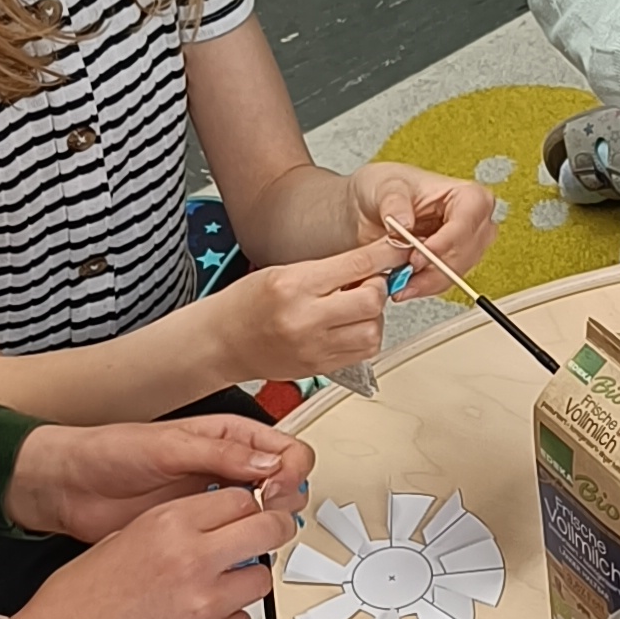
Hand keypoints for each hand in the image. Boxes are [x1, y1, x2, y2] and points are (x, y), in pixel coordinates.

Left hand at [7, 412, 311, 539]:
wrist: (69, 488)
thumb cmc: (109, 453)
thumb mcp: (167, 447)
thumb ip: (220, 454)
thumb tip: (269, 463)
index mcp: (228, 437)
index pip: (286, 450)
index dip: (290, 471)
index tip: (272, 490)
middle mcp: (228, 467)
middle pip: (286, 484)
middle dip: (284, 500)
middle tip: (264, 513)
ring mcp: (215, 500)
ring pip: (264, 516)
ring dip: (265, 526)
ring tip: (248, 533)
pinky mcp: (200, 530)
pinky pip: (234, 540)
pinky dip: (240, 546)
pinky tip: (229, 549)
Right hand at [12, 482, 301, 618]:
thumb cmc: (75, 606)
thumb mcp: (121, 540)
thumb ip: (171, 530)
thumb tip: (208, 527)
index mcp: (167, 524)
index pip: (240, 499)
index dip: (248, 508)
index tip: (249, 516)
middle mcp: (192, 558)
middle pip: (269, 529)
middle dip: (273, 533)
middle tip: (268, 540)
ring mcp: (205, 603)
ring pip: (262, 580)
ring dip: (246, 583)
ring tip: (215, 592)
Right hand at [202, 237, 401, 381]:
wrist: (221, 342)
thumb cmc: (246, 304)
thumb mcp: (282, 271)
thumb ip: (328, 270)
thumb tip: (371, 263)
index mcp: (293, 286)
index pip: (356, 265)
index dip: (385, 255)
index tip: (398, 249)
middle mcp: (305, 319)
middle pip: (372, 300)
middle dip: (378, 287)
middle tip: (368, 282)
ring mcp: (314, 348)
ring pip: (373, 331)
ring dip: (374, 316)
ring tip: (355, 308)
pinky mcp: (320, 368)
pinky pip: (362, 352)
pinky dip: (365, 337)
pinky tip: (349, 327)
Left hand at [350, 162, 494, 287]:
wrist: (372, 207)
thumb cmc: (386, 188)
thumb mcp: (384, 187)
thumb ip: (394, 203)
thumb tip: (404, 224)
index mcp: (467, 195)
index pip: (468, 220)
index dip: (447, 240)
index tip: (419, 255)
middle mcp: (473, 222)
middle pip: (467, 252)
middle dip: (435, 267)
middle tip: (404, 272)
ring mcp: (466, 246)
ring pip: (456, 272)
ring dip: (426, 281)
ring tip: (398, 282)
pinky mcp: (452, 265)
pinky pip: (443, 282)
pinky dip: (422, 287)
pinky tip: (403, 286)